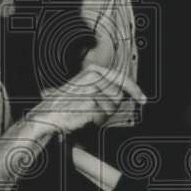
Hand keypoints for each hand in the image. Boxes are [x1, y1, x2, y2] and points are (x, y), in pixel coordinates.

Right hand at [28, 64, 145, 134]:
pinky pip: (103, 116)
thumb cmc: (64, 103)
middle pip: (118, 96)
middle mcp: (93, 78)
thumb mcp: (84, 87)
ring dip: (103, 114)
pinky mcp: (90, 104)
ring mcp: (92, 90)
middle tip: (96, 109)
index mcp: (93, 70)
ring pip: (112, 107)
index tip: (143, 99)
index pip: (121, 79)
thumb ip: (103, 86)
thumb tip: (126, 92)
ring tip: (87, 112)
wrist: (47, 114)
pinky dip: (96, 120)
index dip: (135, 90)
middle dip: (112, 106)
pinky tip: (85, 117)